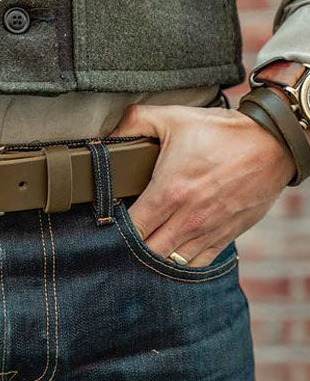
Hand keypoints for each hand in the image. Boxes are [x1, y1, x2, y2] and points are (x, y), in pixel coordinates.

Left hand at [110, 105, 294, 266]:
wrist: (272, 143)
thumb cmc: (221, 132)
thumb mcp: (173, 117)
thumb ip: (135, 121)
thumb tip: (110, 133)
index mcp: (169, 192)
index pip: (132, 228)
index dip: (115, 230)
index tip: (108, 222)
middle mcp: (188, 217)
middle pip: (148, 252)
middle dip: (131, 248)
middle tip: (122, 236)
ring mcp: (208, 230)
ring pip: (171, 261)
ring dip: (155, 257)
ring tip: (144, 243)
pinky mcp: (225, 235)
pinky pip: (197, 263)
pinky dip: (180, 261)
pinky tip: (171, 249)